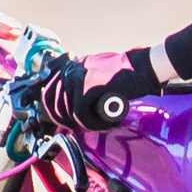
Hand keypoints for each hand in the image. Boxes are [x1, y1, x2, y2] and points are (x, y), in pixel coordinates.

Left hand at [42, 47, 162, 129]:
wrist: (143, 68)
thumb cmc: (127, 75)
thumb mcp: (100, 75)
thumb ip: (85, 86)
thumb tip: (74, 107)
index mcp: (71, 67)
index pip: (49, 92)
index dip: (55, 111)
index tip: (68, 121)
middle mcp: (70, 71)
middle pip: (54, 104)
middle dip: (68, 121)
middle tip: (89, 125)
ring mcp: (76, 79)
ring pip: (69, 113)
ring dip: (87, 124)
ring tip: (105, 124)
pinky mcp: (86, 89)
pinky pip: (80, 115)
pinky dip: (94, 124)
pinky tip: (109, 123)